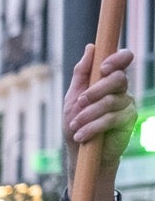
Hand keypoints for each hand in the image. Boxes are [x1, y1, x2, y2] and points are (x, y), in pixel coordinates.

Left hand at [63, 44, 134, 200]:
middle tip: (79, 102)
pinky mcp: (128, 120)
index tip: (103, 68)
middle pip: (118, 79)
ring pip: (112, 101)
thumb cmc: (76, 123)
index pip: (122, 60)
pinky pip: (112, 118)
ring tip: (75, 126)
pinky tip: (82, 135)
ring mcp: (126, 104)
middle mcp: (120, 90)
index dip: (117, 59)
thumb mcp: (72, 98)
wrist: (80, 152)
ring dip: (89, 114)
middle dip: (96, 90)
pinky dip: (93, 126)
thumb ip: (81, 74)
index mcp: (107, 80)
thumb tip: (91, 48)